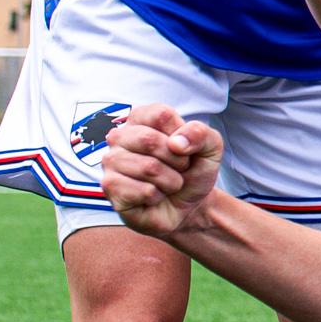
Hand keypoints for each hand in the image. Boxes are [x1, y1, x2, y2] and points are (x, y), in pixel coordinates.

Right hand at [92, 105, 222, 237]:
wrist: (187, 206)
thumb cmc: (192, 172)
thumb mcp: (210, 149)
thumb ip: (201, 134)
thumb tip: (176, 142)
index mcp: (141, 119)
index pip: (160, 114)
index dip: (182, 135)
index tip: (184, 147)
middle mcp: (120, 137)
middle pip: (150, 140)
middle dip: (177, 160)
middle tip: (179, 169)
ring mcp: (111, 162)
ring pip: (148, 168)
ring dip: (171, 181)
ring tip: (167, 183)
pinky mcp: (110, 187)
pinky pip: (144, 191)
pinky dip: (159, 196)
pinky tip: (154, 196)